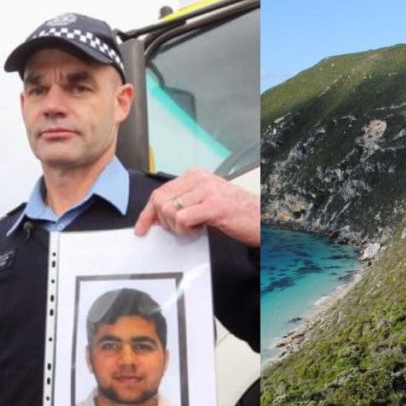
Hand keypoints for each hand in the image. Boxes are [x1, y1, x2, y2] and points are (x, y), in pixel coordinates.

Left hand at [134, 168, 259, 246]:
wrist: (263, 219)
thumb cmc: (236, 213)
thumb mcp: (206, 201)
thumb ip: (184, 203)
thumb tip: (158, 216)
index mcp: (196, 175)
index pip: (161, 191)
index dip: (148, 212)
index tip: (142, 228)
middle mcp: (199, 178)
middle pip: (161, 200)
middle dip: (164, 221)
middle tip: (180, 229)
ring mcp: (207, 190)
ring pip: (170, 210)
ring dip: (178, 227)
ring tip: (195, 228)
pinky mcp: (214, 205)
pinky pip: (183, 219)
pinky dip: (186, 230)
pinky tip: (200, 229)